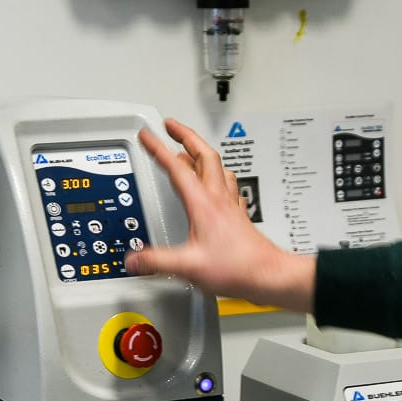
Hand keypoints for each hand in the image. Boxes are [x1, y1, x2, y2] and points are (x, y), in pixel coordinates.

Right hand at [124, 117, 315, 311]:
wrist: (267, 274)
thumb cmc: (237, 267)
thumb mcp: (188, 266)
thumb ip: (158, 260)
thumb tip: (135, 258)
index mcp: (203, 203)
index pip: (177, 168)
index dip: (159, 148)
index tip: (147, 135)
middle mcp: (218, 199)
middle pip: (203, 155)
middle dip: (186, 136)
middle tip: (171, 126)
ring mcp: (230, 205)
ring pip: (217, 167)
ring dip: (202, 153)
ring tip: (190, 150)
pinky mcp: (238, 215)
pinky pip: (227, 186)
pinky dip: (217, 176)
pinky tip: (217, 184)